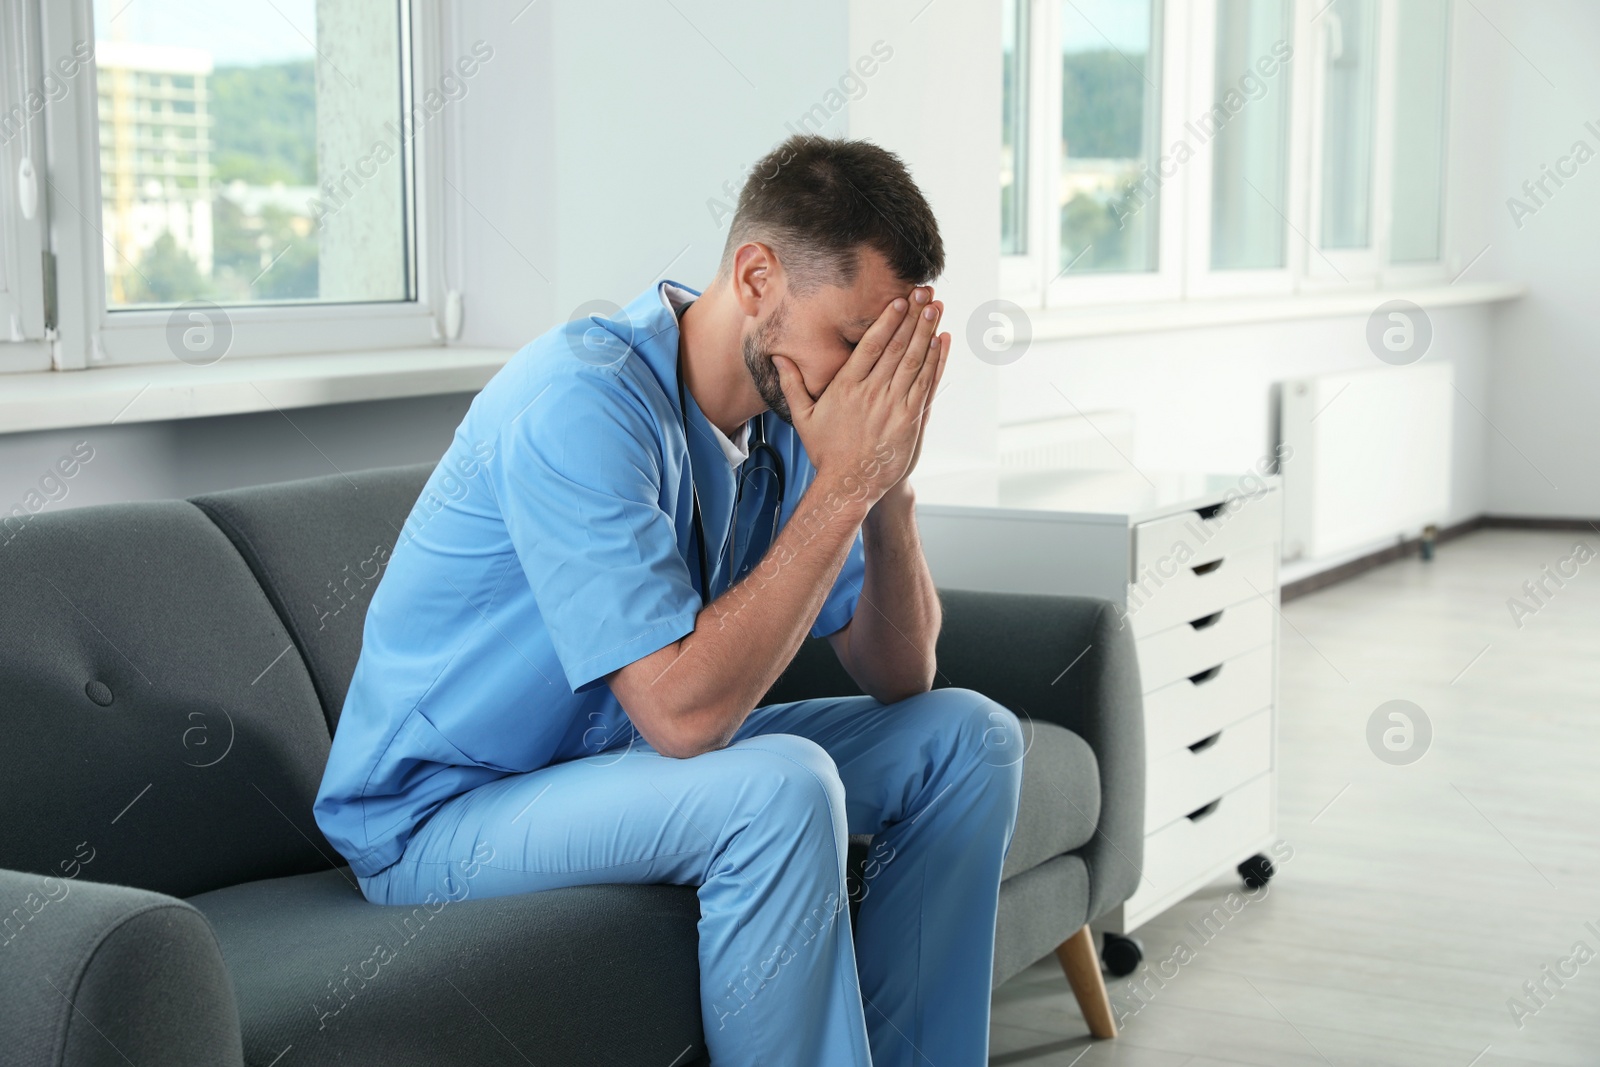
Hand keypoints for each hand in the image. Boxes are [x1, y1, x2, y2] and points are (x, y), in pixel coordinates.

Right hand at [773, 287, 949, 506]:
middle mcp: (871, 393)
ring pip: (914, 362)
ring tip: (936, 308)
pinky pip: (925, 385)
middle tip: (925, 292)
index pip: (870, 346)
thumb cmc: (826, 451)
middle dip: (912, 317)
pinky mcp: (909, 421)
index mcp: (846, 387)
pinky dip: (935, 362)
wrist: (849, 485)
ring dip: (927, 332)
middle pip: (896, 347)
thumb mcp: (803, 417)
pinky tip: (942, 342)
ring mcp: (892, 407)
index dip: (887, 321)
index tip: (900, 301)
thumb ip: (792, 384)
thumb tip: (777, 357)